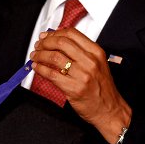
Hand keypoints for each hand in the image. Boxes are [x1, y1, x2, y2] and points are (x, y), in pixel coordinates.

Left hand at [30, 28, 131, 143]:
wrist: (109, 110)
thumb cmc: (102, 88)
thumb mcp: (97, 64)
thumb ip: (81, 52)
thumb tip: (57, 42)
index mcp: (96, 52)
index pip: (71, 34)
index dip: (54, 33)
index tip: (46, 36)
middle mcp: (90, 61)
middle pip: (61, 43)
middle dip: (45, 42)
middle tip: (38, 46)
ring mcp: (82, 75)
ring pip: (54, 57)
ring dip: (40, 55)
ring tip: (35, 56)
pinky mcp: (73, 88)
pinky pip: (51, 74)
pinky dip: (40, 69)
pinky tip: (36, 67)